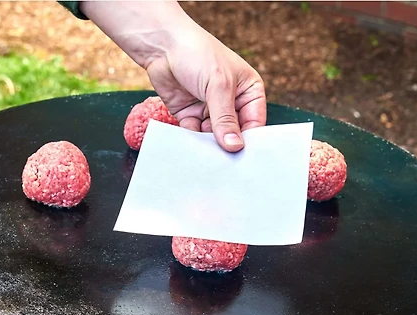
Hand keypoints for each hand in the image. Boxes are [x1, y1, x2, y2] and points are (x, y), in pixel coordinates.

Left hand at [81, 1, 266, 152]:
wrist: (162, 46)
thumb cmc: (197, 53)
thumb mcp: (218, 85)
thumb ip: (225, 118)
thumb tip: (235, 146)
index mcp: (248, 91)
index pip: (254, 123)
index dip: (250, 141)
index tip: (244, 160)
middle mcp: (231, 103)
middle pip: (233, 134)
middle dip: (227, 147)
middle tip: (224, 167)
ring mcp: (210, 110)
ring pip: (213, 138)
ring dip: (208, 148)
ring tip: (206, 161)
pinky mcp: (189, 115)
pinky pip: (194, 136)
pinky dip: (191, 143)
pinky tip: (190, 151)